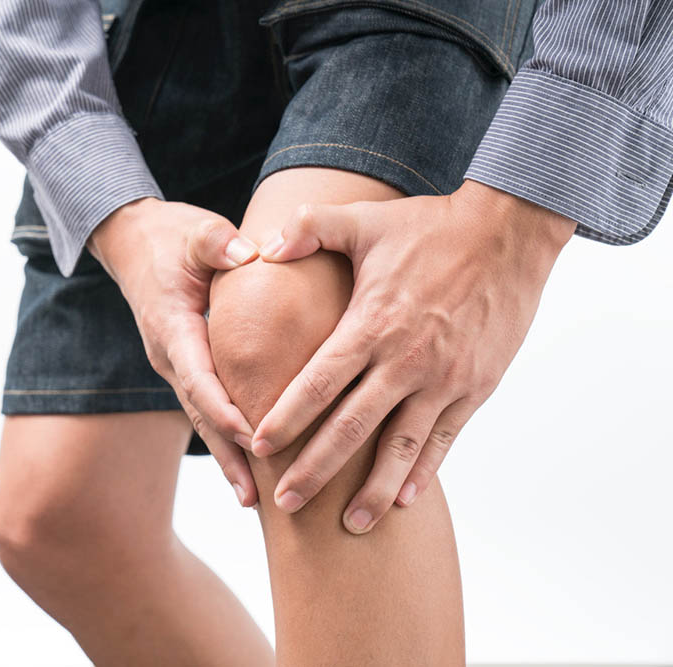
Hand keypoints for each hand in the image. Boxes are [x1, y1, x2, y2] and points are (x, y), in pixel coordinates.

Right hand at [87, 196, 262, 506]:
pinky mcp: (185, 364)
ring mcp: (174, 363)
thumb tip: (244, 254)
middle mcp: (169, 354)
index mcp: (172, 326)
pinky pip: (205, 406)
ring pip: (201, 417)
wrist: (133, 239)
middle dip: (226, 452)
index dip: (223, 407)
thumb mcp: (193, 231)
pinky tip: (246, 463)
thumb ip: (215, 241)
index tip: (252, 434)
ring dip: (224, 455)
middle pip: (199, 412)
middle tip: (254, 494)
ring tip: (251, 498)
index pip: (198, 375)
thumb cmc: (170, 236)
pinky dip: (224, 436)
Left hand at [249, 179, 576, 530]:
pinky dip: (424, 473)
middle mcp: (405, 360)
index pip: (317, 383)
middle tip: (285, 503)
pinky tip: (405, 501)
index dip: (285, 418)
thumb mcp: (365, 220)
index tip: (259, 448)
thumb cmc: (431, 227)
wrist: (510, 233)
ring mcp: (444, 379)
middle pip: (351, 428)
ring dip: (374, 490)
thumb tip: (263, 247)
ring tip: (349, 525)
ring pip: (401, 448)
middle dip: (314, 470)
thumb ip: (310, 228)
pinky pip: (444, 440)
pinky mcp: (475, 387)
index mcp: (372, 324)